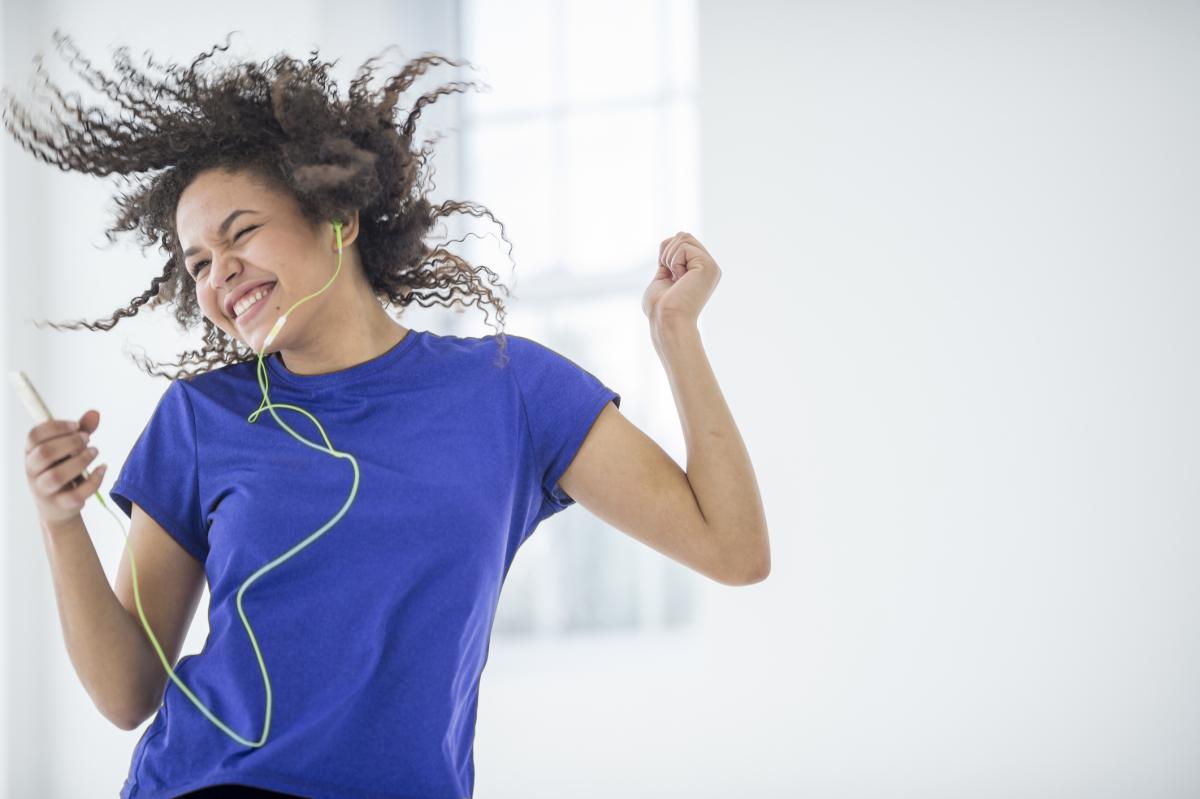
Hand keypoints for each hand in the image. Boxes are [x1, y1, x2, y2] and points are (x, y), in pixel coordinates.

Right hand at [24, 409, 104, 527]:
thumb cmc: (63, 470)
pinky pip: (75, 495)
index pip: (34, 436)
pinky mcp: (59, 504)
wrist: (59, 506)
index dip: (56, 427)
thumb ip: (81, 430)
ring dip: (80, 461)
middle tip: (87, 439)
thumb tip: (95, 413)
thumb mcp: (70, 449)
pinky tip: (102, 469)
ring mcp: (44, 489)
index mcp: (31, 452)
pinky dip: (93, 481)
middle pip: (44, 453)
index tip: (76, 425)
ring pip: (56, 475)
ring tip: (94, 452)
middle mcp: (33, 471)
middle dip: (70, 442)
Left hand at [642, 231, 721, 328]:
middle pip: (684, 235)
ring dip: (670, 258)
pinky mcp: (708, 266)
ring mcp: (710, 266)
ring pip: (684, 237)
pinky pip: (684, 247)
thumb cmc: (660, 308)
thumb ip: (668, 262)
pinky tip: (680, 279)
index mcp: (700, 270)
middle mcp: (709, 267)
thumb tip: (667, 243)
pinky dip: (674, 261)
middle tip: (670, 276)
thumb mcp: (662, 279)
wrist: (666, 321)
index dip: (666, 253)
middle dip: (668, 252)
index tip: (668, 275)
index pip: (682, 241)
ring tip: (675, 279)